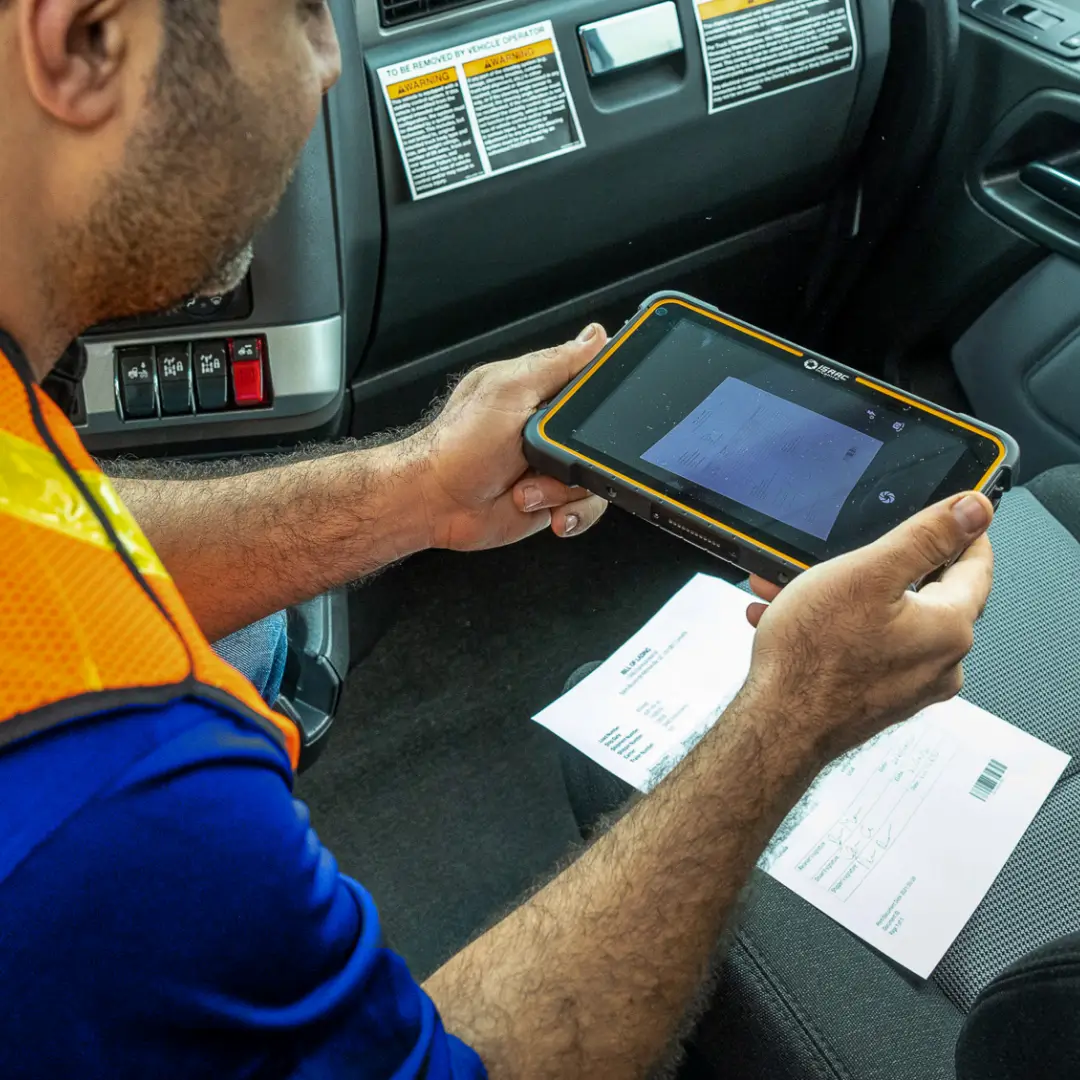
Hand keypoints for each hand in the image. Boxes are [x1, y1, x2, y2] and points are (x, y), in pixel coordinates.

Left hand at [406, 325, 610, 551]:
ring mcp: (555, 465)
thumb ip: (556, 363)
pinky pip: (587, 507)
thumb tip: (596, 336)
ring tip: (528, 487)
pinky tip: (544, 507)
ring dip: (563, 489)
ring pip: (598, 475)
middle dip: (581, 455)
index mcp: (542, 392)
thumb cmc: (458, 445)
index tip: (592, 419)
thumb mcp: (510, 390)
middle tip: (545, 457)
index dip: (606, 398)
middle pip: (605, 437)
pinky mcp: (554, 498)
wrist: (437, 502)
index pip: (595, 384)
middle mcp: (552, 429)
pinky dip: (570, 513)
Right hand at [742, 492, 994, 762]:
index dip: (962, 532)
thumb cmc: (813, 658)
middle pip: (923, 594)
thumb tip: (974, 510)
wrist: (777, 726)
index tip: (952, 516)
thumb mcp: (867, 573)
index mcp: (949, 628)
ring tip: (796, 588)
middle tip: (843, 550)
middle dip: (879, 566)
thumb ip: (925, 537)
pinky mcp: (878, 699)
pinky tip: (793, 620)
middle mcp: (940, 663)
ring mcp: (909, 686)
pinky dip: (834, 630)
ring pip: (885, 621)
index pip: (976, 565)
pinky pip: (865, 650)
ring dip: (844, 598)